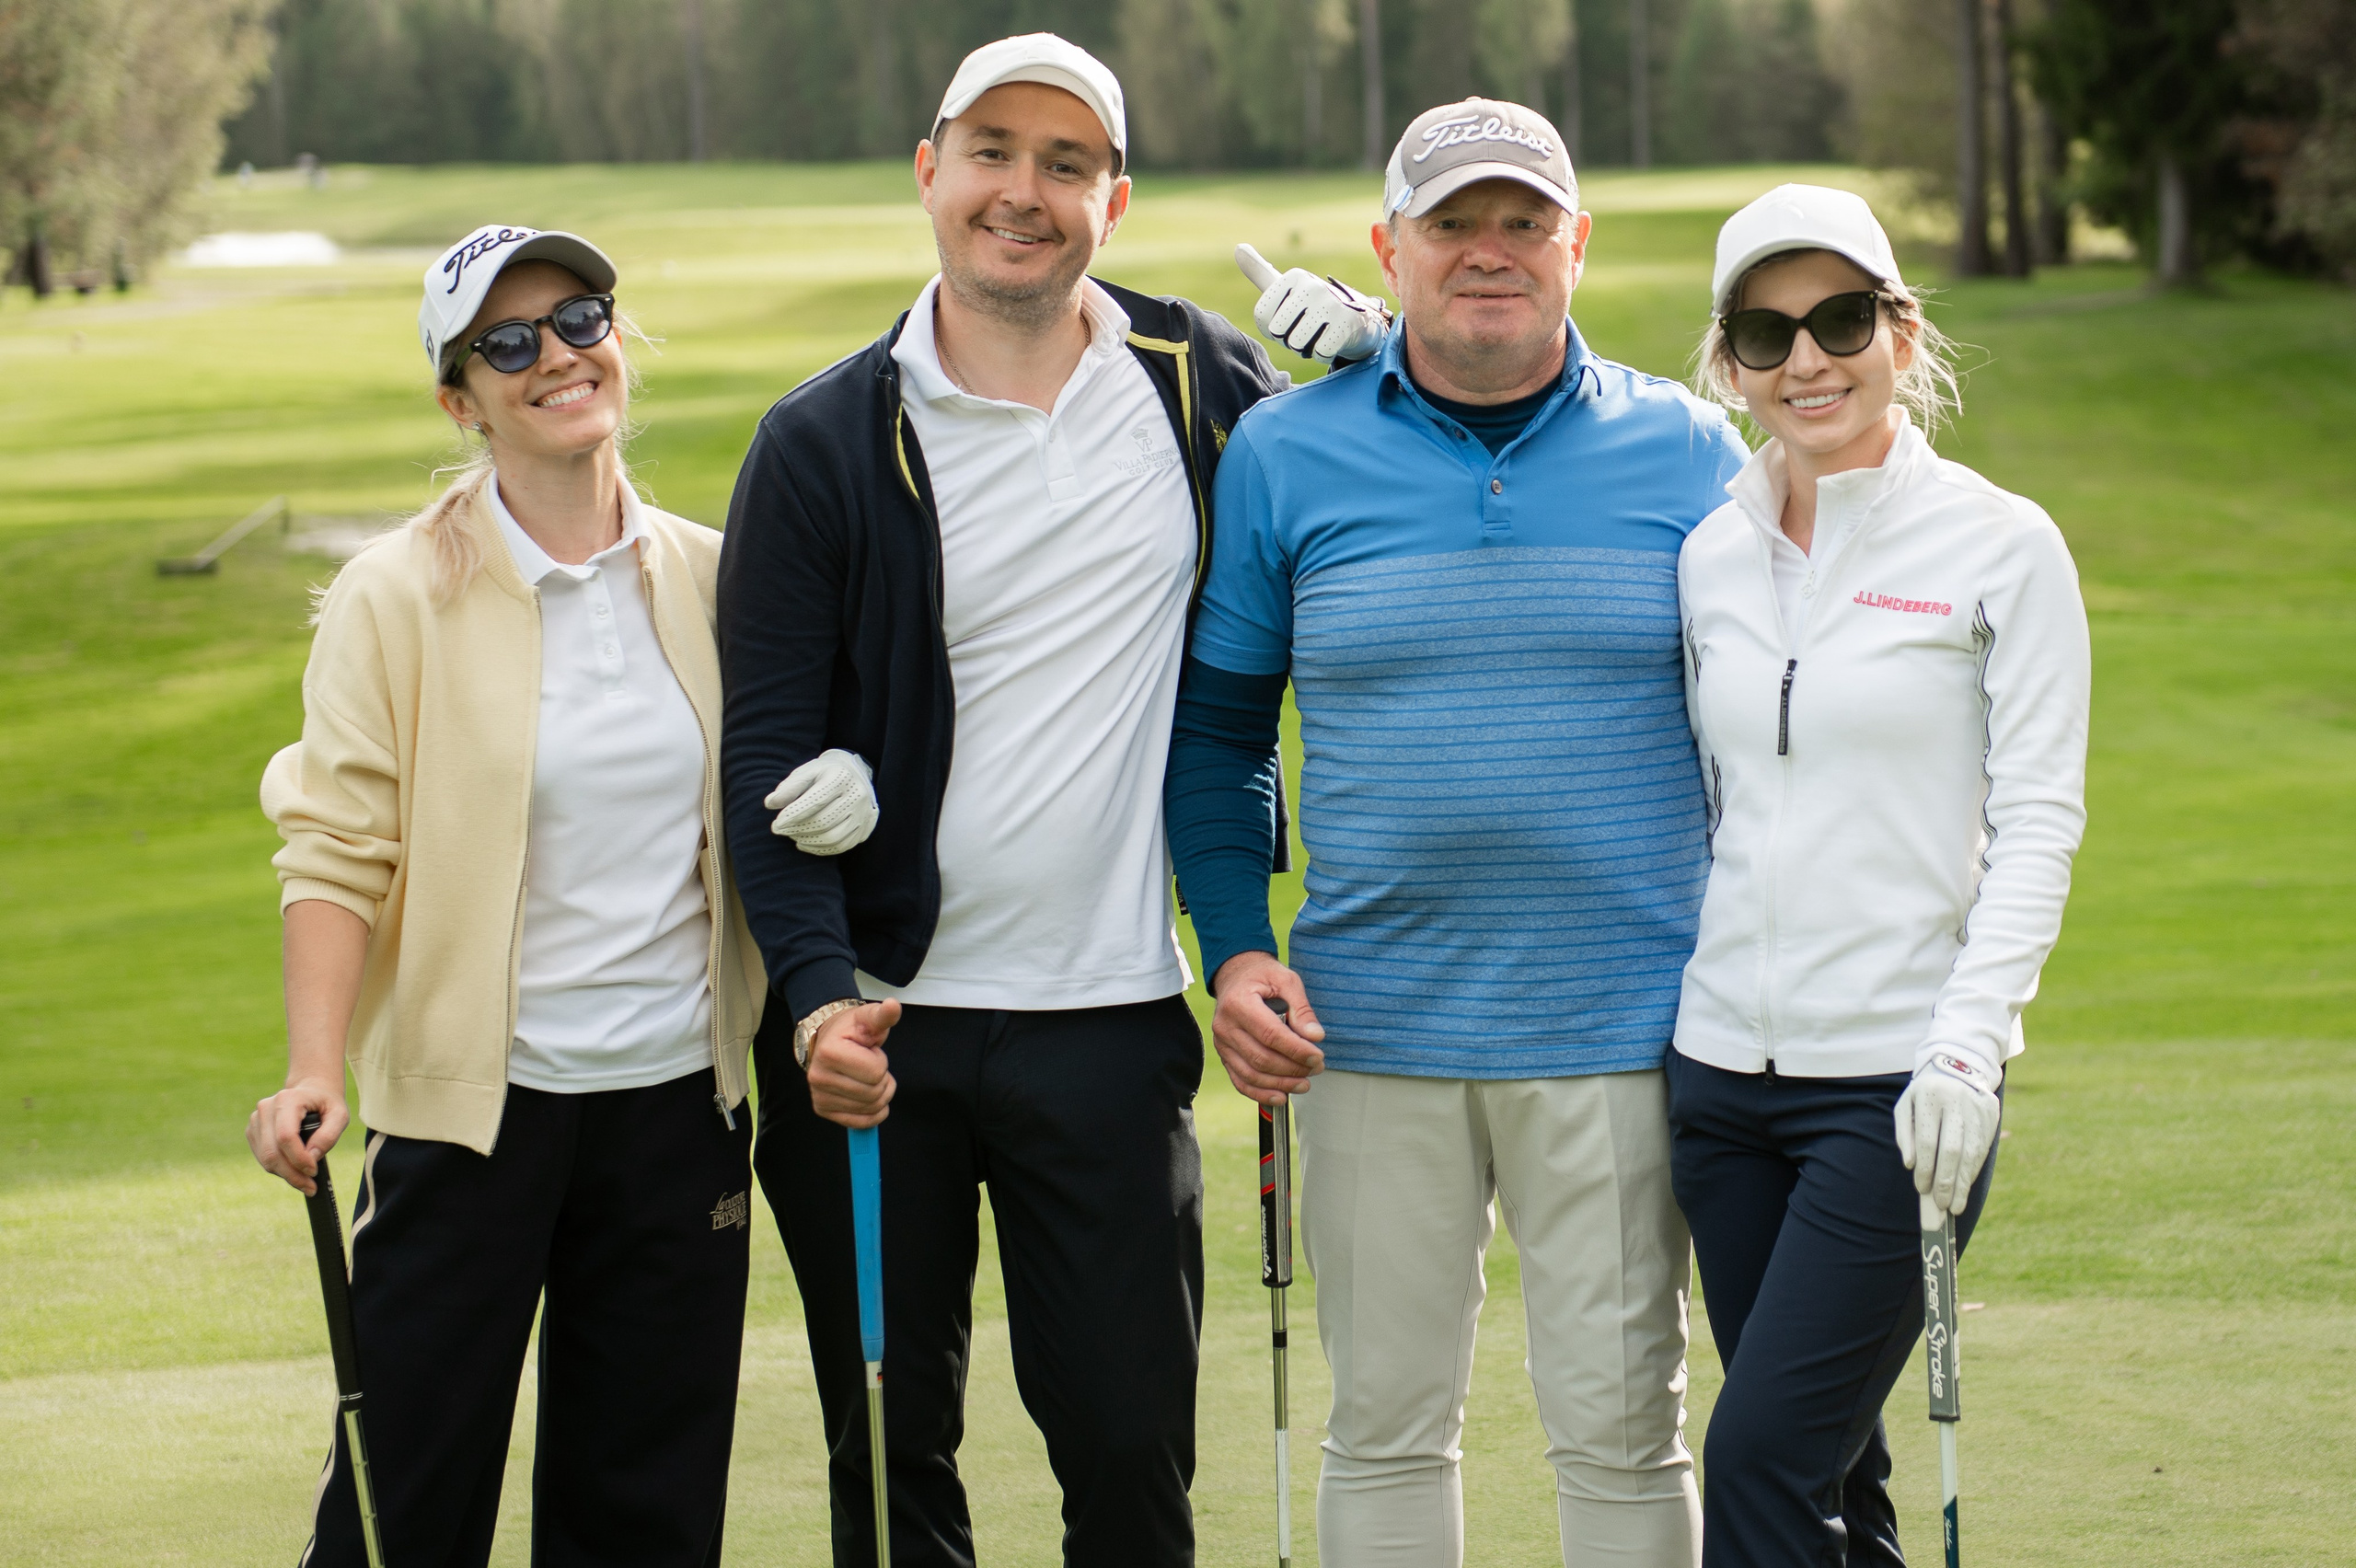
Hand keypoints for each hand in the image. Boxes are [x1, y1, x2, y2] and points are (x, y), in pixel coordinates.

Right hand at [248, 1077, 347, 1195]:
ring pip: (265, 1158)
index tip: (314, 1171)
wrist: (311, 1091)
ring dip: (286, 1175)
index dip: (299, 1159)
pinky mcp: (253, 1131)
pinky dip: (279, 1169)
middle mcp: (266, 1108)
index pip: (286, 1137)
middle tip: (310, 1187)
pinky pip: (263, 1158)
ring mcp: (256, 1120)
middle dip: (292, 1174)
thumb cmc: (327, 1104)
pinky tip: (295, 1170)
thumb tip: (312, 1157)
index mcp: (287, 1100)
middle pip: (272, 1152)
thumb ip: (329, 1135)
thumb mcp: (340, 1115)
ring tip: (306, 1182)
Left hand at [765, 750, 877, 855]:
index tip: (776, 823)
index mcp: (841, 777)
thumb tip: (770, 803)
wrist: (854, 776)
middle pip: (824, 822)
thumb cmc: (823, 774)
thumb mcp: (806, 772)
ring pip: (833, 838)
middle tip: (779, 829)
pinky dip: (818, 849)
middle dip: (797, 829)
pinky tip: (804, 842)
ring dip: (807, 840)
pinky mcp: (863, 830)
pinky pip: (840, 846)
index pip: (816, 801)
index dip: (794, 815)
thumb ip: (789, 787)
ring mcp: (863, 815)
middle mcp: (857, 796)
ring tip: (792, 835)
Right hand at [808, 999, 900, 1128]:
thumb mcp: (867, 1018)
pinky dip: (873, 1113)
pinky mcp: (823, 1109)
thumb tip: (893, 1005)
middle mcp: (818, 1077)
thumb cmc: (851, 1030)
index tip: (869, 1052)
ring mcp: (819, 1095)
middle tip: (870, 1066)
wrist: (827, 1040)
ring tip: (867, 1077)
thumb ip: (882, 1015)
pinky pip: (861, 1123)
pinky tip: (868, 1097)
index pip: (876, 1072)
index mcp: (830, 1053)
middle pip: (875, 1093)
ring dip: (879, 1094)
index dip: (880, 1061)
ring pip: (871, 1108)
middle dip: (882, 1079)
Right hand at [1210, 951, 1326, 1105]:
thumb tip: (1315, 1037)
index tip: (1317, 1056)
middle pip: (1261, 1058)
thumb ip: (1302, 1009)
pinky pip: (1241, 1080)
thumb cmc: (1263, 977)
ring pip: (1251, 1074)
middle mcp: (1225, 1025)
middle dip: (1293, 1068)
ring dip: (1281, 1084)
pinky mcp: (1224, 1055)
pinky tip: (1281, 1096)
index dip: (1296, 1050)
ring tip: (1304, 1083)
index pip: (1270, 1035)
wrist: (1236, 976)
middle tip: (1317, 1068)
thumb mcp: (1287, 980)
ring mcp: (1222, 1043)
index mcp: (1239, 1003)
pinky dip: (1261, 1093)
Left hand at [1236, 244, 1389, 364]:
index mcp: (1293, 277)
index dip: (1272, 329)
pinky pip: (1320, 353)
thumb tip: (1238, 247)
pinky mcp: (1347, 324)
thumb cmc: (1312, 305)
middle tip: (1306, 328)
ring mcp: (1332, 304)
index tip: (1288, 319)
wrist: (1356, 318)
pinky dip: (1324, 354)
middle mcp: (1312, 286)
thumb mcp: (1286, 287)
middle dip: (1289, 339)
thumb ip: (1260, 271)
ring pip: (1298, 344)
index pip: (1262, 317)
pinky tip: (1333, 341)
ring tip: (1319, 333)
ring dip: (1307, 348)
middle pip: (1279, 332)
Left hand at [1894, 1052, 2001, 1216]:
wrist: (1958, 1066)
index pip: (1928, 1140)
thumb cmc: (1925, 1093)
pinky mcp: (1991, 1116)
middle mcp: (1956, 1102)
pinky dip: (1973, 1171)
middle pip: (1952, 1150)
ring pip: (1971, 1153)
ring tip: (1955, 1205)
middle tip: (1941, 1205)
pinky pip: (1983, 1150)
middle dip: (1946, 1181)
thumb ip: (1905, 1133)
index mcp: (1930, 1096)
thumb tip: (1911, 1164)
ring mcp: (1977, 1109)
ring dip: (1963, 1183)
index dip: (1926, 1168)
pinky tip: (1965, 1185)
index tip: (1921, 1189)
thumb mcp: (1906, 1104)